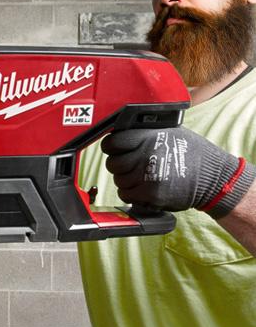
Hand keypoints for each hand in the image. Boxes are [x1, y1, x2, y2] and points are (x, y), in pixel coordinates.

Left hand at [101, 127, 254, 218]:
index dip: (111, 147)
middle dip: (119, 166)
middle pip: (113, 163)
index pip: (111, 142)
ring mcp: (147, 175)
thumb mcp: (168, 131)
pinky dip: (131, 194)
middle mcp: (145, 154)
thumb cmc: (191, 153)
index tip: (115, 150)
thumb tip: (117, 133)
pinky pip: (126, 194)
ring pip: (118, 180)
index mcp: (147, 136)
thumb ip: (143, 132)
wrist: (213, 178)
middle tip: (132, 166)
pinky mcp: (151, 194)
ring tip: (143, 177)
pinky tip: (143, 188)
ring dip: (127, 180)